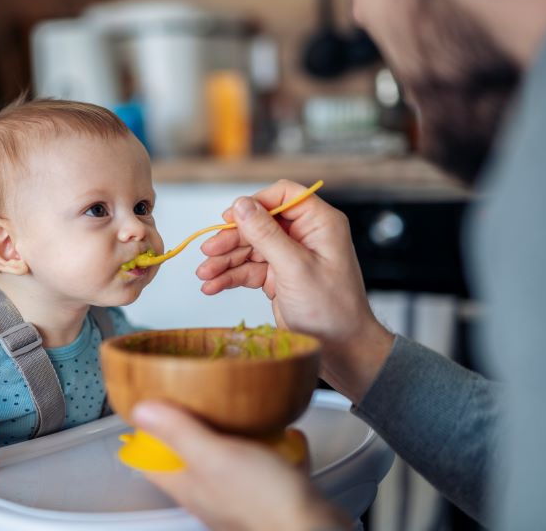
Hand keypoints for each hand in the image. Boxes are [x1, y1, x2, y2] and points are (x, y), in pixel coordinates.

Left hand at [133, 401, 349, 530]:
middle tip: (197, 397)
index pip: (151, 458)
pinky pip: (266, 463)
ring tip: (243, 410)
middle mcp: (210, 492)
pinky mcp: (269, 495)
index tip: (154, 401)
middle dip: (192, 424)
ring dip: (235, 433)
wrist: (313, 529)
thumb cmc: (265, 503)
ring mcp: (239, 494)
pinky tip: (284, 434)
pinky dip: (274, 446)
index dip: (147, 430)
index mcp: (188, 484)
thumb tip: (142, 410)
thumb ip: (178, 432)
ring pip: (227, 458)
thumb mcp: (214, 456)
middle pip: (188, 454)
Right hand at [197, 180, 393, 402]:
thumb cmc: (332, 310)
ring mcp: (290, 256)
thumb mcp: (295, 268)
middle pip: (258, 223)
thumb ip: (266, 235)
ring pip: (249, 247)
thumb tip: (241, 205)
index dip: (255, 203)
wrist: (341, 349)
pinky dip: (230, 277)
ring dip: (225, 260)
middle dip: (231, 238)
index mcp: (319, 224)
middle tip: (208, 251)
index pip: (283, 194)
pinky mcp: (278, 276)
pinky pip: (248, 269)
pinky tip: (213, 286)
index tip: (230, 217)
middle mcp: (304, 235)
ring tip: (204, 275)